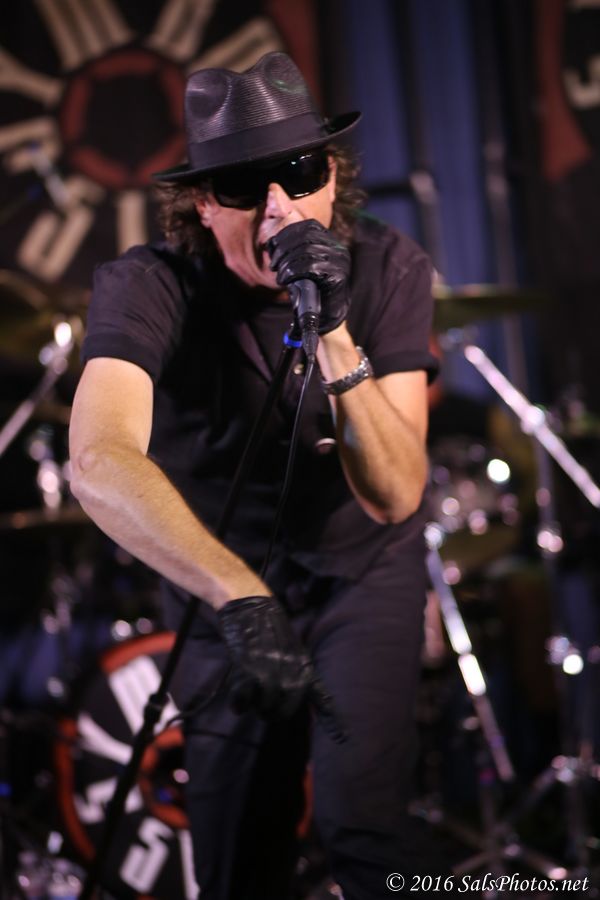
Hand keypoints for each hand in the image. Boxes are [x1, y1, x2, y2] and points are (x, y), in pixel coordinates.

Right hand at [217, 595, 346, 741]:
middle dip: (271, 714)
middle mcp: (292, 672)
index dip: (333, 722)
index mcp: (305, 667)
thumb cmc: (270, 630)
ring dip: (254, 706)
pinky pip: (245, 700)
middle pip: (284, 713)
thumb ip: (295, 675)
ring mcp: (272, 671)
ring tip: (248, 692)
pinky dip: (239, 704)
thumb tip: (286, 702)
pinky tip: (237, 701)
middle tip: (262, 706)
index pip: (322, 699)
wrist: (252, 606)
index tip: (343, 740)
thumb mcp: (293, 650)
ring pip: (264, 708)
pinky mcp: (250, 668)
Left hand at [267, 220, 350, 334]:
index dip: (288, 233)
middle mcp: (338, 249)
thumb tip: (271, 243)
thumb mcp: (301, 266)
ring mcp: (340, 262)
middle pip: (306, 237)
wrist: (327, 316)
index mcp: (331, 243)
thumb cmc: (312, 290)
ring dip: (287, 263)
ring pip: (307, 251)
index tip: (274, 246)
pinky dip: (293, 272)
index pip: (309, 226)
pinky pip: (311, 267)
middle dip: (284, 249)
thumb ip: (292, 252)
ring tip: (279, 276)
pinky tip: (285, 280)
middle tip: (273, 264)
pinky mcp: (338, 277)